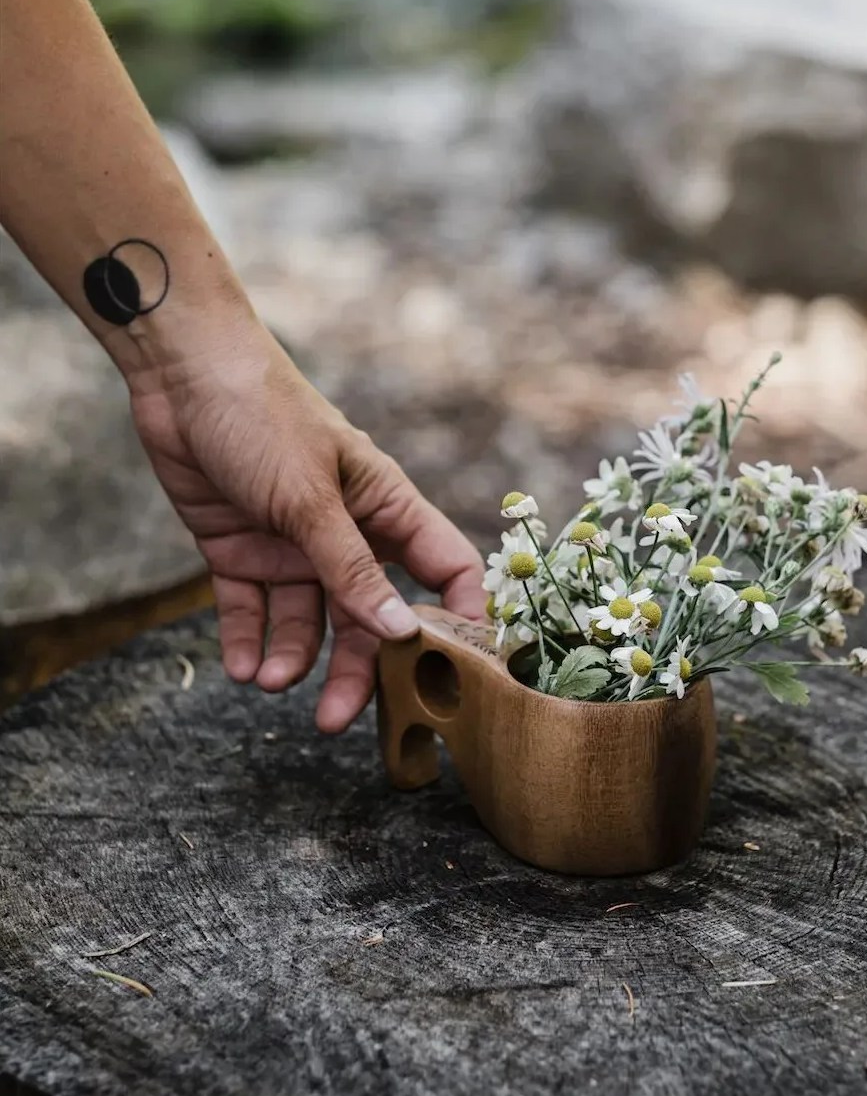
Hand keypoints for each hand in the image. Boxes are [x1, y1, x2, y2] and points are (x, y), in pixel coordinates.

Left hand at [123, 319, 484, 732]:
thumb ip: (353, 570)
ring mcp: (293, 546)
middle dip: (353, 668)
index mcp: (385, 508)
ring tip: (268, 683)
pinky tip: (241, 668)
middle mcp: (346, 534)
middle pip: (366, 616)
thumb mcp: (311, 499)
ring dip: (292, 659)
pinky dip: (247, 641)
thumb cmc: (265, 415)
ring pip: (307, 622)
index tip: (457, 672)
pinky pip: (251, 610)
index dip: (457, 618)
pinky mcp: (241, 551)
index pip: (443, 569)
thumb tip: (402, 633)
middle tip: (335, 720)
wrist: (181, 374)